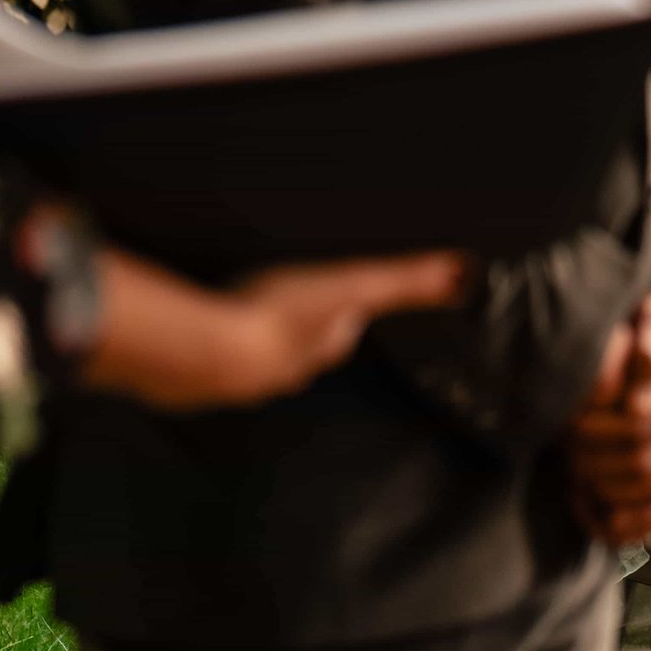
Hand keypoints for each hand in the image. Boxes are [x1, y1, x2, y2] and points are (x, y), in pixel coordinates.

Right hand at [69, 222, 464, 411]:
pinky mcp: (186, 377)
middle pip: (295, 348)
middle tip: (286, 300)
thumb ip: (407, 278)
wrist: (200, 352)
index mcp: (319, 345)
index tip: (344, 300)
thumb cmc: (279, 316)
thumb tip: (464, 272)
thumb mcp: (353, 285)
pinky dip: (197, 345)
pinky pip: (196, 360)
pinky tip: (187, 332)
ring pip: (247, 357)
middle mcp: (281, 369)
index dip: (344, 314)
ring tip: (236, 314)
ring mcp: (232, 378)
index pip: (341, 332)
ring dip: (245, 338)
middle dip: (295, 328)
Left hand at [567, 255, 650, 547]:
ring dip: (611, 493)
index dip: (596, 433)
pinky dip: (640, 523)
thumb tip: (638, 402)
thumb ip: (650, 346)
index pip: (639, 428)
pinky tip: (603, 515)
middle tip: (564, 450)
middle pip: (646, 465)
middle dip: (596, 463)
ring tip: (576, 478)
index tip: (568, 422)